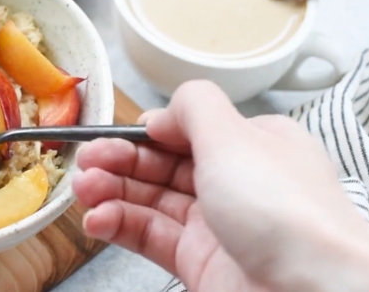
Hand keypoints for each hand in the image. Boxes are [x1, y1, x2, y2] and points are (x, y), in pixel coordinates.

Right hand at [73, 80, 368, 291]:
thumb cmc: (285, 212)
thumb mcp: (234, 136)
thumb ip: (193, 107)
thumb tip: (161, 108)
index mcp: (252, 145)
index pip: (184, 130)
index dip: (144, 132)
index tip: (112, 135)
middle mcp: (234, 182)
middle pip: (161, 164)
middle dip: (118, 160)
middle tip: (86, 162)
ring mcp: (215, 225)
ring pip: (149, 200)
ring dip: (110, 192)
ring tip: (84, 191)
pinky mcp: (198, 262)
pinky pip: (148, 236)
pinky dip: (118, 225)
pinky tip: (97, 219)